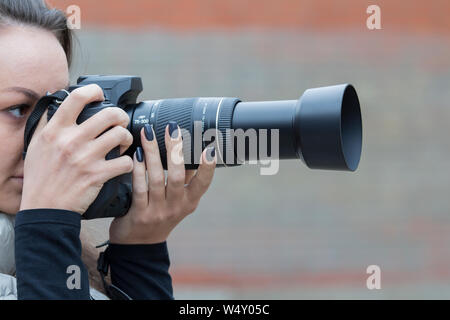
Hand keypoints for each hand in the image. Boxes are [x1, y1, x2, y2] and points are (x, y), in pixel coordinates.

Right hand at [20, 84, 133, 213]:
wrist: (45, 208)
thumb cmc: (41, 178)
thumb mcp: (36, 146)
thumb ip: (49, 125)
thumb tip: (59, 106)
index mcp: (55, 131)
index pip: (77, 98)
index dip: (94, 91)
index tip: (101, 95)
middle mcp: (71, 141)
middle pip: (110, 114)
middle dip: (121, 117)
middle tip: (120, 123)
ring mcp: (85, 158)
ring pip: (121, 135)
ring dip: (127, 138)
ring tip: (123, 143)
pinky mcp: (97, 175)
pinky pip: (125, 161)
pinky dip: (128, 162)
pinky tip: (122, 163)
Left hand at [109, 123, 215, 243]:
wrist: (139, 244)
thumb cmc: (161, 215)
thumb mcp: (179, 201)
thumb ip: (186, 178)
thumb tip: (193, 149)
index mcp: (189, 202)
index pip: (203, 184)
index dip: (207, 167)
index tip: (210, 149)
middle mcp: (176, 207)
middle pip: (177, 176)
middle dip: (175, 150)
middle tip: (173, 128)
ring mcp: (157, 212)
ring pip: (156, 178)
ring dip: (152, 153)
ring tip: (148, 133)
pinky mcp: (139, 214)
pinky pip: (139, 187)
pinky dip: (138, 169)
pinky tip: (136, 154)